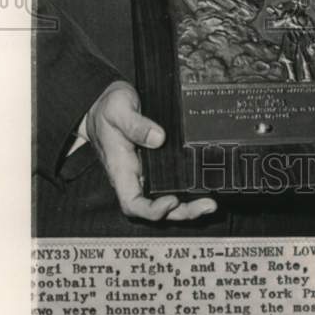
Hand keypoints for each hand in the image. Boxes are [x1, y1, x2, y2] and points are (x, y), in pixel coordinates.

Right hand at [85, 81, 216, 221]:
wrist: (105, 102)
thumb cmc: (107, 108)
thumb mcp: (118, 110)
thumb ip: (135, 125)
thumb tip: (158, 138)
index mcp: (120, 169)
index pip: (133, 203)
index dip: (152, 210)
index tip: (171, 200)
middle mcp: (134, 175)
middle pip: (155, 207)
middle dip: (181, 212)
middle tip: (206, 205)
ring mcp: (146, 171)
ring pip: (166, 196)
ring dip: (188, 204)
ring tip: (210, 202)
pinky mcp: (156, 162)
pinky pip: (172, 180)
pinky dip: (188, 187)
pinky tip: (204, 186)